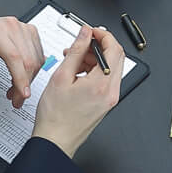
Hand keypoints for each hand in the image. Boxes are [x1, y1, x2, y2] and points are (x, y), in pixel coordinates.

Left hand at [0, 9, 44, 108]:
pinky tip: (22, 77)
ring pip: (36, 59)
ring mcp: (23, 29)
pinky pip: (39, 54)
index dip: (21, 77)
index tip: (22, 94)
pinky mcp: (30, 32)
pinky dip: (33, 70)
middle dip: (25, 84)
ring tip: (16, 89)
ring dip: (29, 78)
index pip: (14, 56)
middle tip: (17, 99)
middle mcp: (13, 27)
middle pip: (28, 60)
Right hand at [33, 25, 122, 157]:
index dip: (103, 34)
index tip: (91, 31)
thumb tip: (85, 33)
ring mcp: (110, 99)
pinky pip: (106, 78)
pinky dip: (95, 69)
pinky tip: (77, 71)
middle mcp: (111, 92)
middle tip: (82, 42)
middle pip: (116, 57)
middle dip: (100, 45)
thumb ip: (75, 50)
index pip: (114, 49)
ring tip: (74, 58)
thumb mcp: (61, 76)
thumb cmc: (55, 116)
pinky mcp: (106, 103)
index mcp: (102, 84)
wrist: (55, 141)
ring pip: (111, 67)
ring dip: (95, 57)